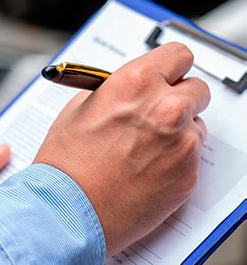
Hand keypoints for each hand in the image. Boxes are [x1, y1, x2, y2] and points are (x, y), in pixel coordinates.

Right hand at [34, 42, 209, 255]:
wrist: (68, 210)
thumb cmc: (67, 160)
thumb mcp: (81, 107)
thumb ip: (115, 90)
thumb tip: (131, 87)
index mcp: (136, 83)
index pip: (179, 55)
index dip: (171, 64)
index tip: (168, 72)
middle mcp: (165, 108)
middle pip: (197, 88)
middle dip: (179, 95)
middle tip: (158, 109)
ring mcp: (181, 143)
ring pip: (196, 123)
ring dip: (178, 127)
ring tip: (146, 144)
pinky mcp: (188, 174)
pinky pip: (192, 153)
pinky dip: (175, 155)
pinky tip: (147, 165)